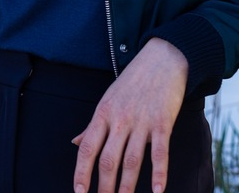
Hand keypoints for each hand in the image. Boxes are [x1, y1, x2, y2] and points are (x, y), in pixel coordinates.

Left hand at [72, 38, 187, 192]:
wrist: (162, 59)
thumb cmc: (132, 82)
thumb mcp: (107, 101)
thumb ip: (93, 126)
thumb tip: (75, 144)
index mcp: (102, 114)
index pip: (87, 148)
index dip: (81, 172)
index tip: (79, 192)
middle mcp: (119, 120)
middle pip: (108, 160)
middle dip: (104, 186)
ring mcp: (141, 122)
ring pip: (132, 161)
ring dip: (127, 186)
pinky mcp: (162, 122)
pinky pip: (159, 153)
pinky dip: (159, 174)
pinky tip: (156, 191)